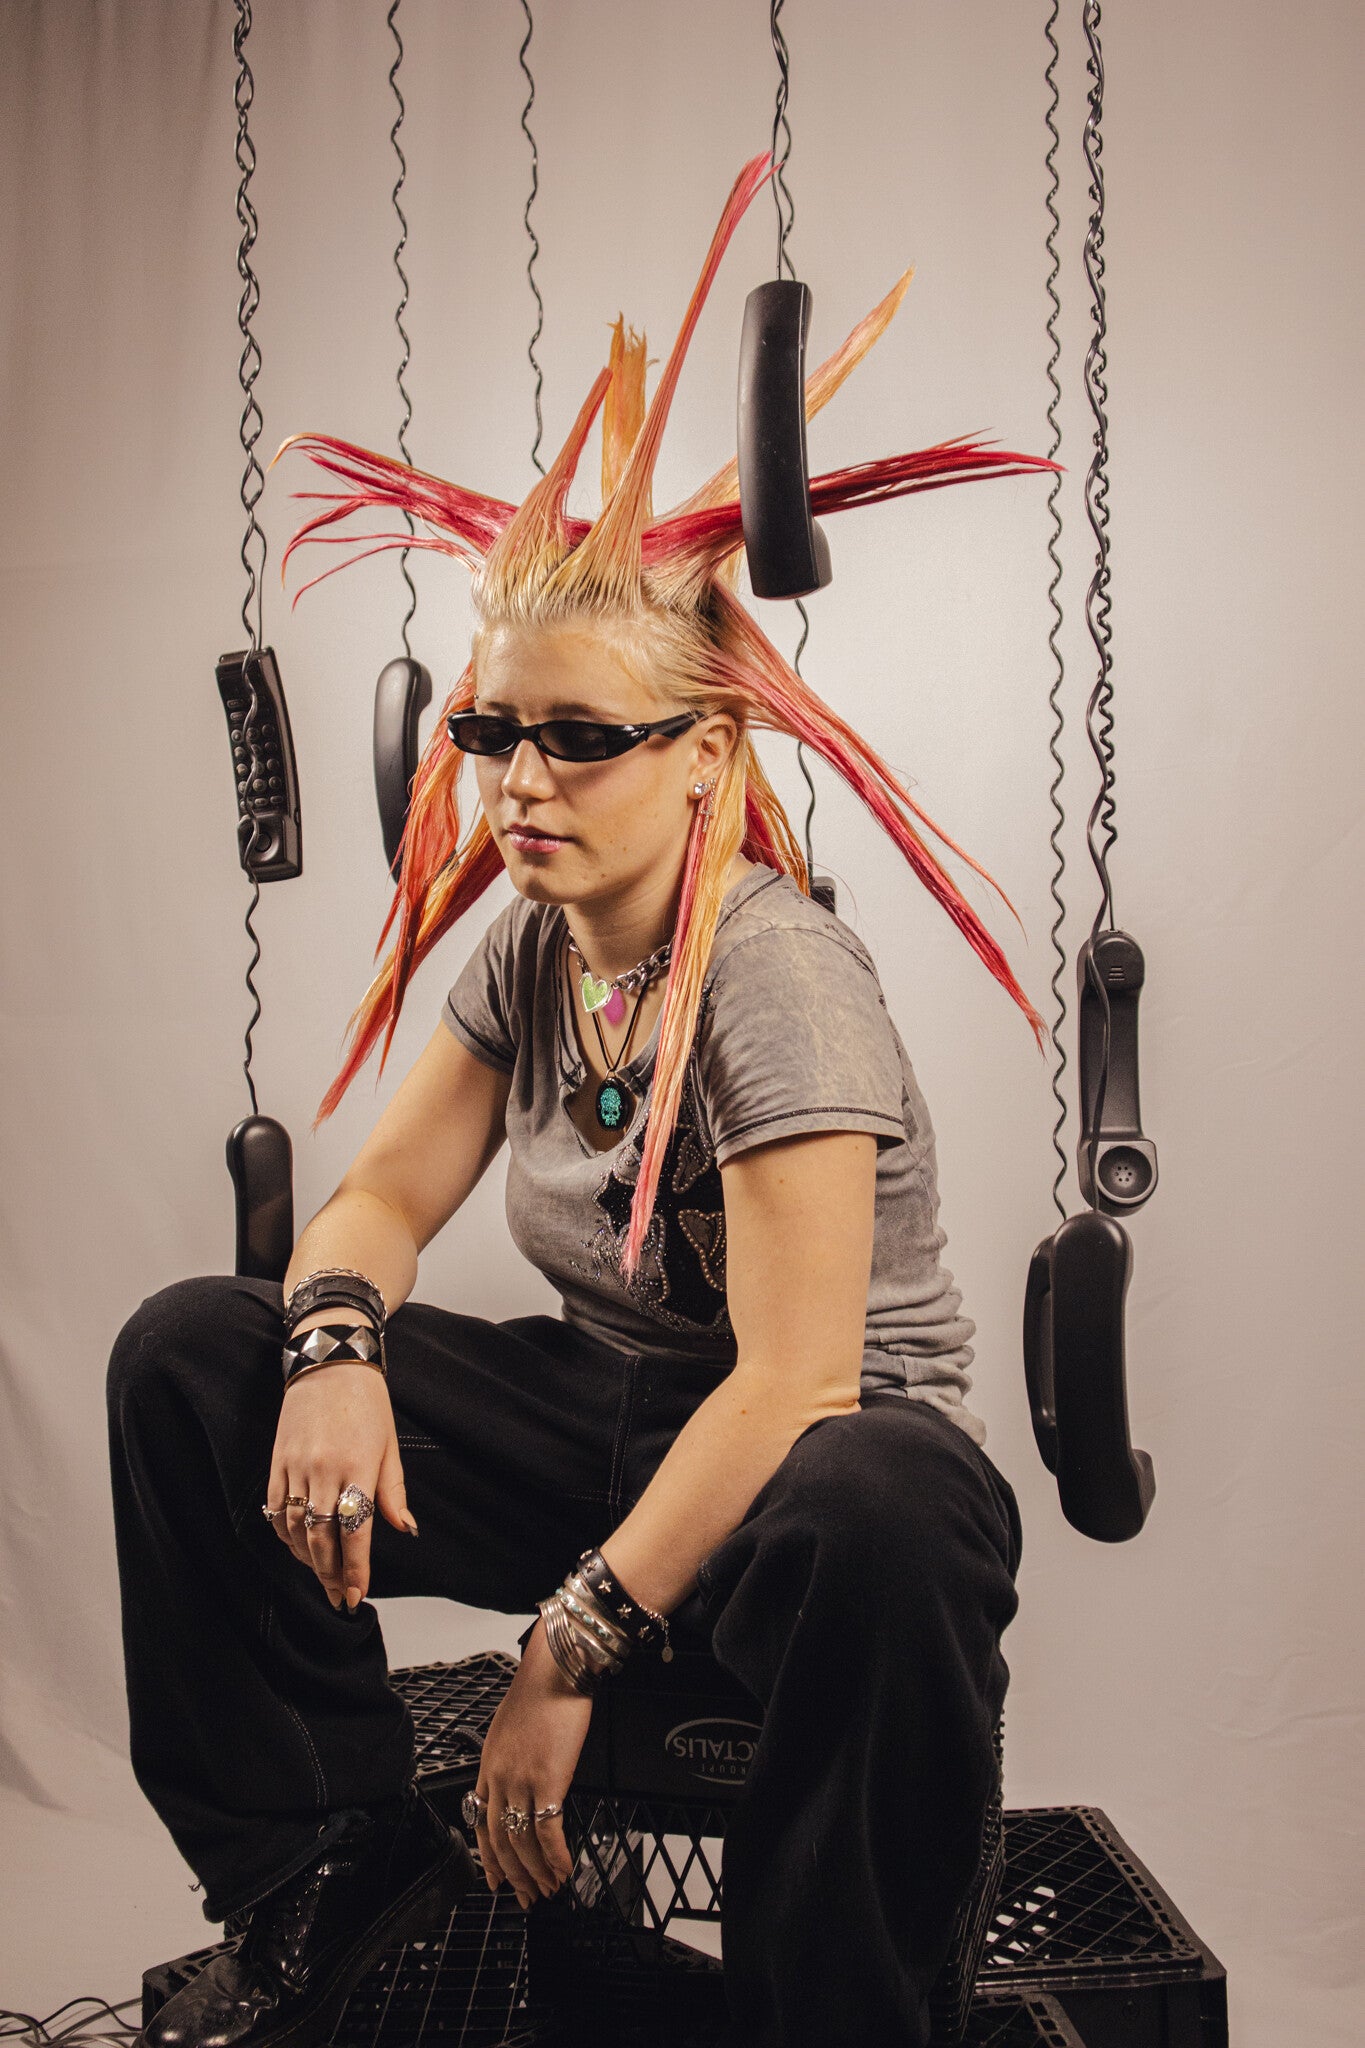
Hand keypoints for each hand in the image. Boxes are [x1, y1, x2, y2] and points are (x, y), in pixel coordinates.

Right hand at [266, 1362, 416, 1608]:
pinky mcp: (277, 1460)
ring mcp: (296, 1466)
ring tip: (321, 1575)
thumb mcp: (389, 1445)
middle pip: (322, 1537)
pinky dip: (284, 1534)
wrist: (330, 1360)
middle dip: (330, 1574)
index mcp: (358, 1467)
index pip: (355, 1531)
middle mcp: (324, 1470)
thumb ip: (393, 1492)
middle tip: (338, 1597)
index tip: (355, 1594)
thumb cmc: (367, 1403)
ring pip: (294, 1528)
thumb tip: (404, 1530)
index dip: (354, 1569)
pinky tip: (297, 1547)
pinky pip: (274, 1508)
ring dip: (307, 1559)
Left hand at [472, 1618, 592, 1910]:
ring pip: (522, 1843)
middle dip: (515, 1876)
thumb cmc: (540, 1693)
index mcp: (488, 1766)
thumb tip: (522, 1780)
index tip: (496, 1880)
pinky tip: (563, 1870)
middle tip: (527, 1896)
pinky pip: (548, 1833)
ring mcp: (521, 1782)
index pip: (481, 1824)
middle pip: (500, 1841)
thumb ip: (510, 1759)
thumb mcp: (510, 1729)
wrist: (556, 1671)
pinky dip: (555, 1857)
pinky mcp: (548, 1782)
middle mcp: (499, 1778)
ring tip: (550, 1888)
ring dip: (537, 1872)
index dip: (489, 1858)